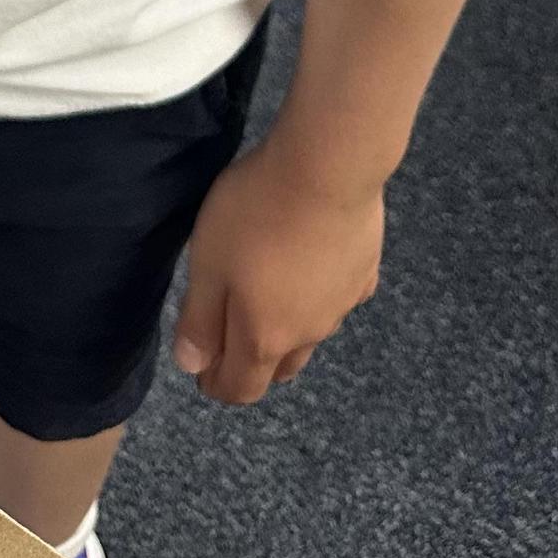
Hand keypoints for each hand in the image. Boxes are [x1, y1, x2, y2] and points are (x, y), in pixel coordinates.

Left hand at [171, 136, 384, 405]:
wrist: (328, 170)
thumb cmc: (256, 215)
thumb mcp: (208, 263)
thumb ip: (199, 319)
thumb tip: (192, 366)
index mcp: (265, 337)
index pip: (241, 387)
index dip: (217, 385)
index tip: (202, 372)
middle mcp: (309, 333)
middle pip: (278, 369)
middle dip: (251, 365)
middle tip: (229, 338)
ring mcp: (342, 305)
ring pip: (310, 336)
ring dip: (286, 332)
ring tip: (267, 301)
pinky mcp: (365, 273)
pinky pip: (338, 300)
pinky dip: (320, 297)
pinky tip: (312, 270)